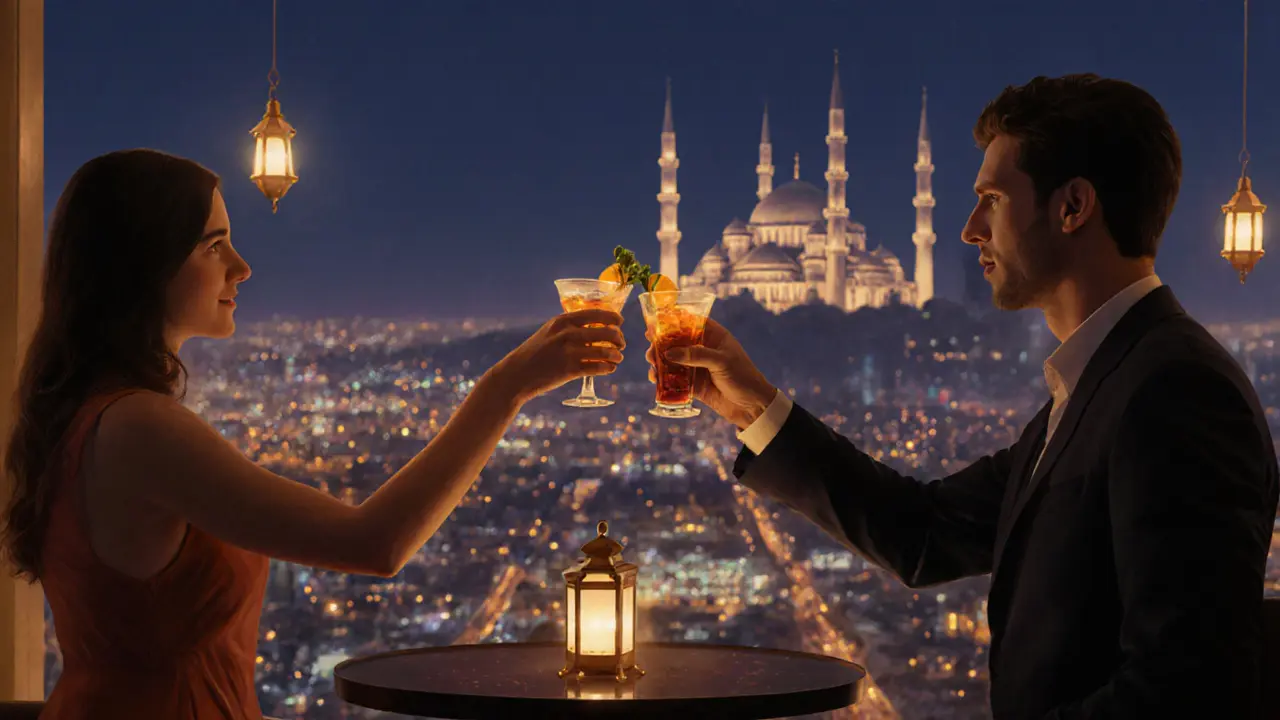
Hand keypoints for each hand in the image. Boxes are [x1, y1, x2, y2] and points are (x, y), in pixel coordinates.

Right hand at [491, 309, 624, 403]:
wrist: (517, 374)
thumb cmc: (536, 352)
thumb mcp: (550, 331)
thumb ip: (569, 326)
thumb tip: (596, 324)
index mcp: (563, 320)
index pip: (597, 314)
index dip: (613, 318)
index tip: (620, 323)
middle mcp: (567, 333)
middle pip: (606, 332)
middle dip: (619, 338)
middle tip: (621, 344)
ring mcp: (568, 352)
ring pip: (605, 351)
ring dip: (616, 355)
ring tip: (618, 358)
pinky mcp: (569, 370)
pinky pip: (598, 368)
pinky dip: (608, 368)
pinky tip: (610, 368)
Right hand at [645, 318, 775, 429]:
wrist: (752, 407)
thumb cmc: (743, 377)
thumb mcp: (721, 362)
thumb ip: (696, 355)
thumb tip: (668, 352)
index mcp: (713, 336)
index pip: (691, 321)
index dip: (672, 320)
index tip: (655, 323)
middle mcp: (703, 348)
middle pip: (677, 341)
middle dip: (661, 344)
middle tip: (650, 349)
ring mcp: (697, 366)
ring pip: (673, 360)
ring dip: (659, 361)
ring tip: (651, 365)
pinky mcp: (693, 384)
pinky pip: (674, 378)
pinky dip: (664, 378)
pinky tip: (655, 379)